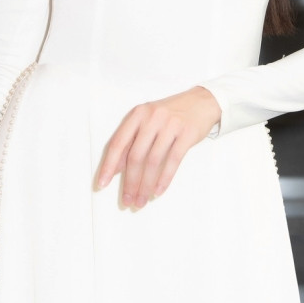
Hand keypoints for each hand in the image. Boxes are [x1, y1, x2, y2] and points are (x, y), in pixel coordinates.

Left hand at [94, 86, 220, 208]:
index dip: (108, 166)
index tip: (102, 184)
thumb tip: (115, 168)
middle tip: (128, 201)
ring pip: (153, 161)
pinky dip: (164, 179)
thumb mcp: (147, 121)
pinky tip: (158, 191)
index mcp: (137, 114)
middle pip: (136, 156)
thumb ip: (131, 141)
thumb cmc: (170, 114)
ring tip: (141, 201)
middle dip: (130, 182)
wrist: (201, 102)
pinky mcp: (187, 134)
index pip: (118, 143)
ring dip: (145, 185)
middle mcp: (152, 118)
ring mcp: (170, 125)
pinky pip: (173, 160)